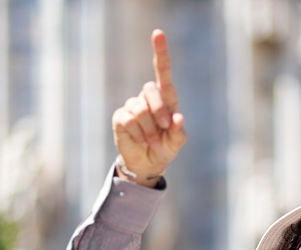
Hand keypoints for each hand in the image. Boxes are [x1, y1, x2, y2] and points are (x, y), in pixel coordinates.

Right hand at [112, 29, 186, 186]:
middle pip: (151, 90)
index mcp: (166, 99)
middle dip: (159, 112)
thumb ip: (180, 132)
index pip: (162, 72)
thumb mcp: (176, 143)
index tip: (158, 33)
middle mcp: (148, 98)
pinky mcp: (121, 117)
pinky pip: (129, 121)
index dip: (160, 53)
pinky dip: (137, 134)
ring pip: (140, 110)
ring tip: (151, 140)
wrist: (147, 163)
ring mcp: (132, 106)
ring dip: (148, 130)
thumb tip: (177, 118)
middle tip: (163, 130)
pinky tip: (139, 139)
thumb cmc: (165, 148)